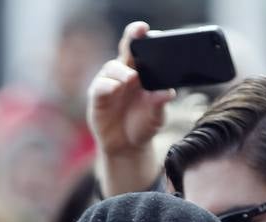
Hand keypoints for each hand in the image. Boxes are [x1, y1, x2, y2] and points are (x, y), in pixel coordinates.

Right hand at [88, 21, 174, 193]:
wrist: (127, 147)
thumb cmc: (143, 126)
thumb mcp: (156, 117)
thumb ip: (159, 104)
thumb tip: (168, 93)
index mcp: (142, 72)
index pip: (142, 49)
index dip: (144, 37)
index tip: (149, 31)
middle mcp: (125, 72)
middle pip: (126, 48)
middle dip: (131, 36)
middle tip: (139, 30)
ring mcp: (110, 82)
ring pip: (113, 67)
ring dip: (122, 70)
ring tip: (131, 78)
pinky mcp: (98, 96)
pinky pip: (100, 85)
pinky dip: (108, 85)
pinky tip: (116, 87)